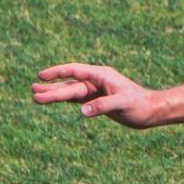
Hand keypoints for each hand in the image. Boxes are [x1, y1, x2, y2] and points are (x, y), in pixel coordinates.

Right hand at [31, 62, 161, 126]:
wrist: (151, 111)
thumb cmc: (140, 105)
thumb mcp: (122, 104)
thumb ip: (102, 106)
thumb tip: (82, 111)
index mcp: (101, 76)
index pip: (74, 71)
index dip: (57, 72)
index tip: (41, 75)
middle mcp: (96, 81)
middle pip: (69, 85)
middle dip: (51, 89)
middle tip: (32, 92)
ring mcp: (95, 91)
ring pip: (70, 93)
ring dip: (54, 95)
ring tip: (35, 96)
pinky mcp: (96, 101)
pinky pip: (76, 99)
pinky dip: (64, 100)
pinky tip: (51, 99)